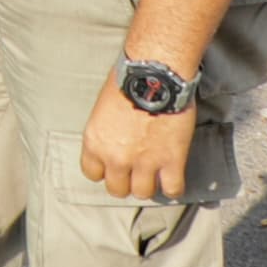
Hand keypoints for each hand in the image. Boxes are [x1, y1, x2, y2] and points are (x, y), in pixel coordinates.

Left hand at [78, 71, 193, 201]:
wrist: (155, 73)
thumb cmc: (128, 81)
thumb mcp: (103, 109)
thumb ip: (106, 133)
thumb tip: (115, 142)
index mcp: (95, 142)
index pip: (92, 173)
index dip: (105, 171)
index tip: (114, 166)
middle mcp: (115, 157)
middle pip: (117, 189)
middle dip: (126, 181)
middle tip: (135, 171)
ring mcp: (144, 162)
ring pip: (143, 193)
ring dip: (149, 184)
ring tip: (154, 174)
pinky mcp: (171, 161)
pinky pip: (173, 190)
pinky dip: (173, 187)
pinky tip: (173, 176)